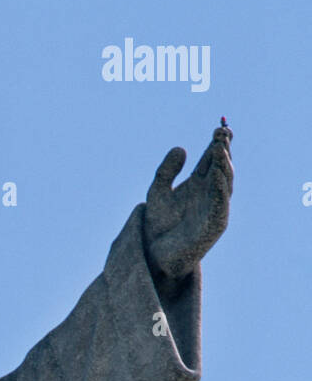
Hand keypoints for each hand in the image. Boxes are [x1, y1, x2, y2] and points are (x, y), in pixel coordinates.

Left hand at [144, 124, 233, 286]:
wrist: (155, 253)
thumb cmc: (158, 223)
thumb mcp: (157, 191)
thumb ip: (166, 171)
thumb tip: (181, 149)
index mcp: (199, 181)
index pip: (213, 157)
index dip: (218, 142)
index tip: (218, 127)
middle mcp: (211, 192)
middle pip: (222, 166)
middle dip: (223, 150)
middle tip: (222, 133)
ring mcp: (215, 207)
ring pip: (225, 182)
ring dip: (224, 165)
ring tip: (220, 148)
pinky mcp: (216, 224)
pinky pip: (221, 204)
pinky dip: (221, 188)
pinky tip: (218, 175)